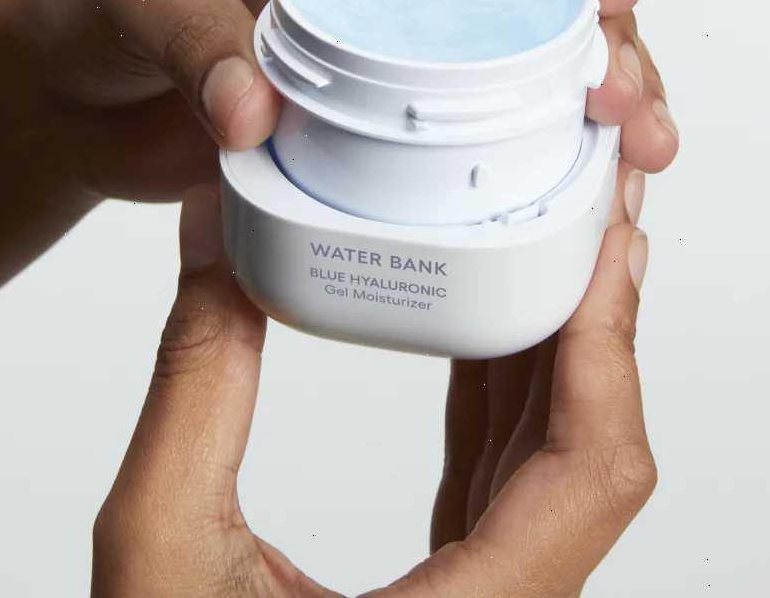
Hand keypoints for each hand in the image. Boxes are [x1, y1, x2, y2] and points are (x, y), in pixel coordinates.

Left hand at [10, 0, 677, 203]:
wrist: (79, 85)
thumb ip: (200, 40)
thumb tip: (257, 114)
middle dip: (601, 34)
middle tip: (628, 104)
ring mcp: (411, 10)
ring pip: (529, 40)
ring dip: (588, 94)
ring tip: (631, 152)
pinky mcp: (401, 85)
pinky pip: (488, 103)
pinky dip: (536, 140)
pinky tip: (576, 180)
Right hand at [92, 174, 653, 596]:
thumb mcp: (159, 551)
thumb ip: (194, 387)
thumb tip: (214, 241)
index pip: (594, 468)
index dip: (610, 343)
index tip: (605, 245)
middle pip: (592, 442)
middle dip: (595, 314)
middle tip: (587, 211)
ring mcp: (492, 594)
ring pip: (558, 454)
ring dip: (556, 343)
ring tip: (546, 243)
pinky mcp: (464, 580)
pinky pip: (511, 469)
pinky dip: (506, 386)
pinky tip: (484, 324)